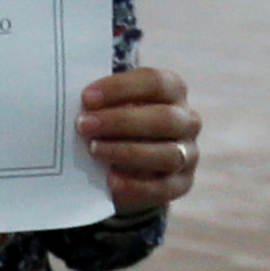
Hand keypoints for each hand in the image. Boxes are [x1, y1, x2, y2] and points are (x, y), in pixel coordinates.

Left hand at [79, 67, 199, 213]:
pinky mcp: (182, 184)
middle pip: (163, 118)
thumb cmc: (117, 123)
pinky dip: (136, 186)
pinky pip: (164, 187)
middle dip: (120, 122)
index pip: (154, 83)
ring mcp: (189, 154)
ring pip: (167, 154)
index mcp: (173, 91)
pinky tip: (111, 181)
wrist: (129, 163)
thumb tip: (81, 106)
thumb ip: (103, 103)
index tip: (86, 98)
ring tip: (94, 151)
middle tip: (83, 125)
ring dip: (127, 152)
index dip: (120, 89)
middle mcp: (187, 121)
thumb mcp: (112, 106)